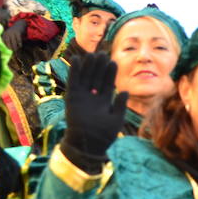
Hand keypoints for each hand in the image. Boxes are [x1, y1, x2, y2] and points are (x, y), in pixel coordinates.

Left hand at [2, 21, 27, 50]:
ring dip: (16, 47)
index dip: (7, 47)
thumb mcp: (9, 35)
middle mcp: (8, 33)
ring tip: (17, 49)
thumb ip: (8, 41)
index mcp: (5, 34)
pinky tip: (20, 46)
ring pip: (14, 43)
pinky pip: (19, 41)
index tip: (9, 50)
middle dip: (11, 48)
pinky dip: (20, 44)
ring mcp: (13, 33)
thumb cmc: (14, 32)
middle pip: (9, 43)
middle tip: (14, 51)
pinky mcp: (18, 33)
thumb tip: (8, 50)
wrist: (19, 24)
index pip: (4, 42)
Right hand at [60, 49, 127, 171]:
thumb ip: (120, 105)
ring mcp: (82, 97)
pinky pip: (73, 81)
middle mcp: (93, 97)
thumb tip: (125, 91)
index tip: (113, 61)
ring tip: (92, 54)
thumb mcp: (116, 120)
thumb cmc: (104, 135)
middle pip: (97, 77)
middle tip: (103, 54)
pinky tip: (77, 59)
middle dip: (100, 66)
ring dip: (88, 66)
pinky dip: (74, 71)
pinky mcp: (72, 97)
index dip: (110, 72)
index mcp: (104, 101)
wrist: (88, 145)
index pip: (107, 83)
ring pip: (86, 77)